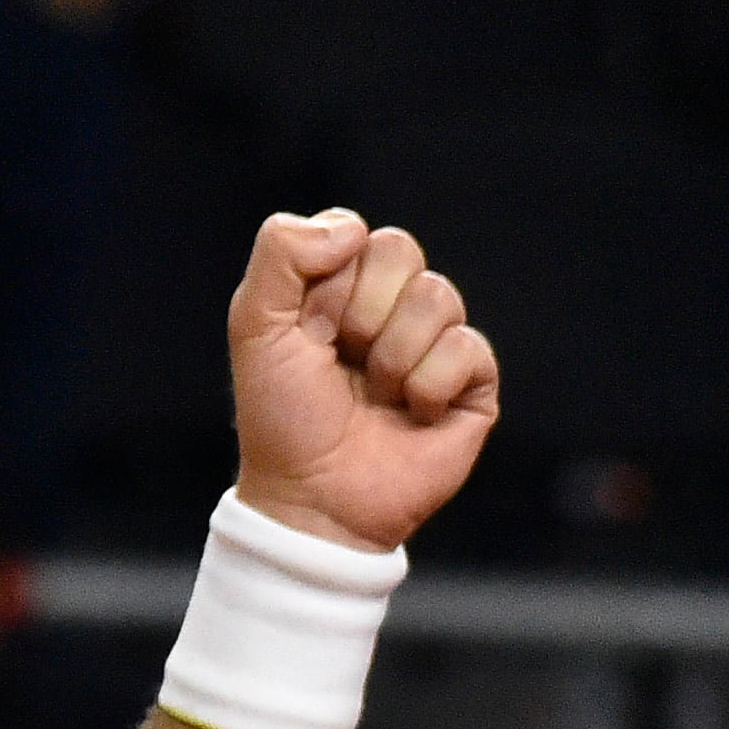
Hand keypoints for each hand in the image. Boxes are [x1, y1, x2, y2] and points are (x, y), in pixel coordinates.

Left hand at [224, 208, 501, 554]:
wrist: (313, 500)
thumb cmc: (282, 420)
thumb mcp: (255, 328)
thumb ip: (281, 255)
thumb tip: (351, 229)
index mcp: (342, 287)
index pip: (358, 235)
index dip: (330, 284)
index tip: (308, 333)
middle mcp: (393, 308)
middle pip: (401, 251)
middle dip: (361, 312)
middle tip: (342, 361)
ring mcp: (436, 342)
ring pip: (437, 296)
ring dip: (392, 355)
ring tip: (375, 396)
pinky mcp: (473, 383)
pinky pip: (467, 347)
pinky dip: (427, 385)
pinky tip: (411, 415)